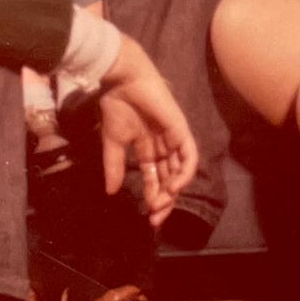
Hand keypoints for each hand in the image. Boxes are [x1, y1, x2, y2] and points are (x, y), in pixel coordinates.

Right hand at [97, 37, 197, 226]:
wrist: (122, 83)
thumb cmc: (117, 107)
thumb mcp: (113, 143)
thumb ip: (114, 167)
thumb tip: (110, 192)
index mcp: (147, 149)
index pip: (155, 178)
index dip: (153, 196)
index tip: (148, 217)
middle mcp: (162, 146)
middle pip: (169, 178)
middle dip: (164, 199)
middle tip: (156, 217)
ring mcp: (173, 138)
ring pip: (180, 170)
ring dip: (174, 190)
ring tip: (162, 203)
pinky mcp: (181, 130)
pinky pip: (189, 156)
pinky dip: (184, 172)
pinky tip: (173, 186)